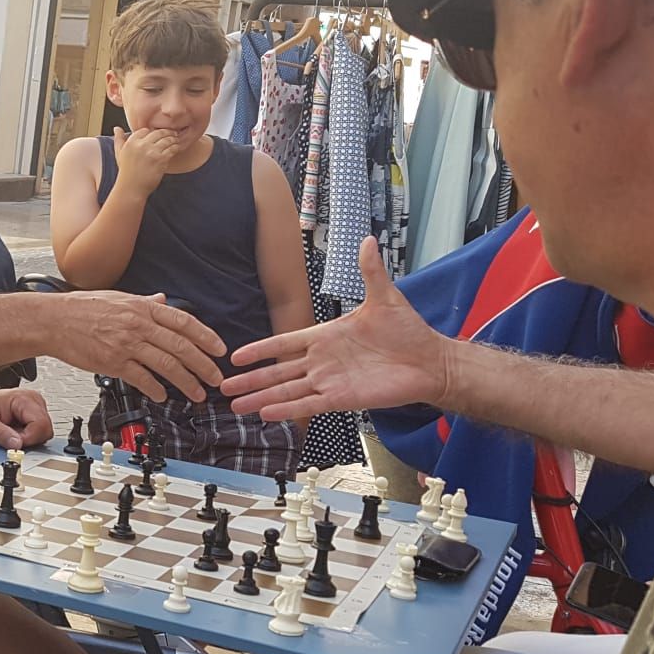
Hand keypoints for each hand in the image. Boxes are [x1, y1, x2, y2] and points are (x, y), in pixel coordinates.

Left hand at [0, 387, 54, 449]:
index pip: (40, 425)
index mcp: (25, 399)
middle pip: (45, 429)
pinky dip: (29, 436)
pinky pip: (40, 431)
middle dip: (29, 440)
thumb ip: (0, 434)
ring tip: (12, 432)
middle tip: (11, 436)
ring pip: (44, 432)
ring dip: (29, 438)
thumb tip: (17, 446)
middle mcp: (35, 401)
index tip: (13, 442)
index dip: (28, 439)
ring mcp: (38, 407)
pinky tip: (16, 431)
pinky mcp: (37, 414)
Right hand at [41, 290, 225, 402]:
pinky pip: (141, 378)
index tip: (220, 350)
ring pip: (165, 364)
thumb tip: (164, 301)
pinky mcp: (112, 362)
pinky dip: (156, 388)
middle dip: (203, 364)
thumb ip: (144, 302)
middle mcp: (138, 324)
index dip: (206, 337)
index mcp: (142, 307)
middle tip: (215, 378)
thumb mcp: (119, 297)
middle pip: (180, 346)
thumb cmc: (83, 308)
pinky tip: (164, 395)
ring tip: (197, 393)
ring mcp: (126, 344)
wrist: (53, 320)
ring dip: (186, 381)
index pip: (184, 322)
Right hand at [113, 127, 179, 197]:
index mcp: (131, 142)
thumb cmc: (126, 173)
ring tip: (176, 139)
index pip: (145, 130)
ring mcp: (152, 152)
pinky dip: (175, 147)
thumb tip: (116, 128)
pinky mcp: (160, 160)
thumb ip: (118, 140)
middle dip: (166, 132)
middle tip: (172, 133)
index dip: (152, 131)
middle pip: (158, 133)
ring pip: (166, 139)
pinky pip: (171, 149)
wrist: (131, 189)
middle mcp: (141, 145)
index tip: (157, 134)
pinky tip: (177, 148)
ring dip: (173, 139)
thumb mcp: (119, 154)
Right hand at [222, 237, 453, 418]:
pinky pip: (309, 404)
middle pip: (278, 371)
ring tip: (236, 405)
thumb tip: (368, 240)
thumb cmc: (407, 330)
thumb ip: (370, 271)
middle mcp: (323, 361)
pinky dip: (288, 409)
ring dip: (261, 397)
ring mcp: (330, 381)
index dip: (261, 349)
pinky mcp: (342, 399)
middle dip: (251, 379)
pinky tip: (266, 413)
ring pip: (287, 391)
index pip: (285, 343)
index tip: (237, 356)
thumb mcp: (385, 297)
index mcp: (326, 336)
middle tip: (224, 387)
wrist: (429, 360)